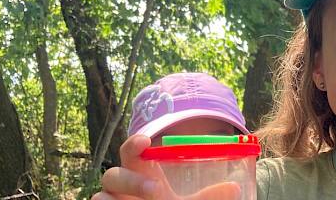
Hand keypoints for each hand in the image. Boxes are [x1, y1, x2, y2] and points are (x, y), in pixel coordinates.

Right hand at [91, 134, 241, 199]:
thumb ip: (208, 197)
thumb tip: (235, 188)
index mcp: (140, 174)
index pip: (131, 151)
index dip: (134, 144)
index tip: (147, 142)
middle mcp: (120, 188)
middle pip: (112, 175)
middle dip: (131, 181)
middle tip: (155, 190)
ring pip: (100, 196)